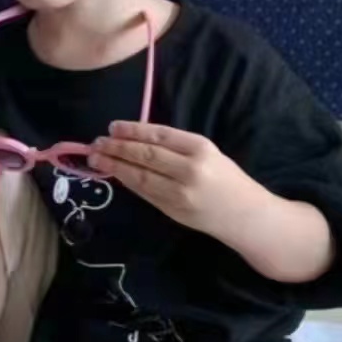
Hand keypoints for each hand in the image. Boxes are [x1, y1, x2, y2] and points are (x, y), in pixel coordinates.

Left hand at [88, 121, 257, 236]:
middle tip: (96, 142)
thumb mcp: (208, 153)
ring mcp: (180, 192)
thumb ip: (176, 147)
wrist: (245, 215)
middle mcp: (189, 169)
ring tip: (97, 158)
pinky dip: (127, 182)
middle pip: (146, 154)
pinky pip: (145, 193)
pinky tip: (115, 174)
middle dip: (117, 147)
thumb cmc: (226, 179)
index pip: (159, 135)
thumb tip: (135, 138)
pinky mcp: (173, 210)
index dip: (133, 130)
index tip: (112, 126)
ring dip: (115, 165)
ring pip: (140, 175)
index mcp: (200, 148)